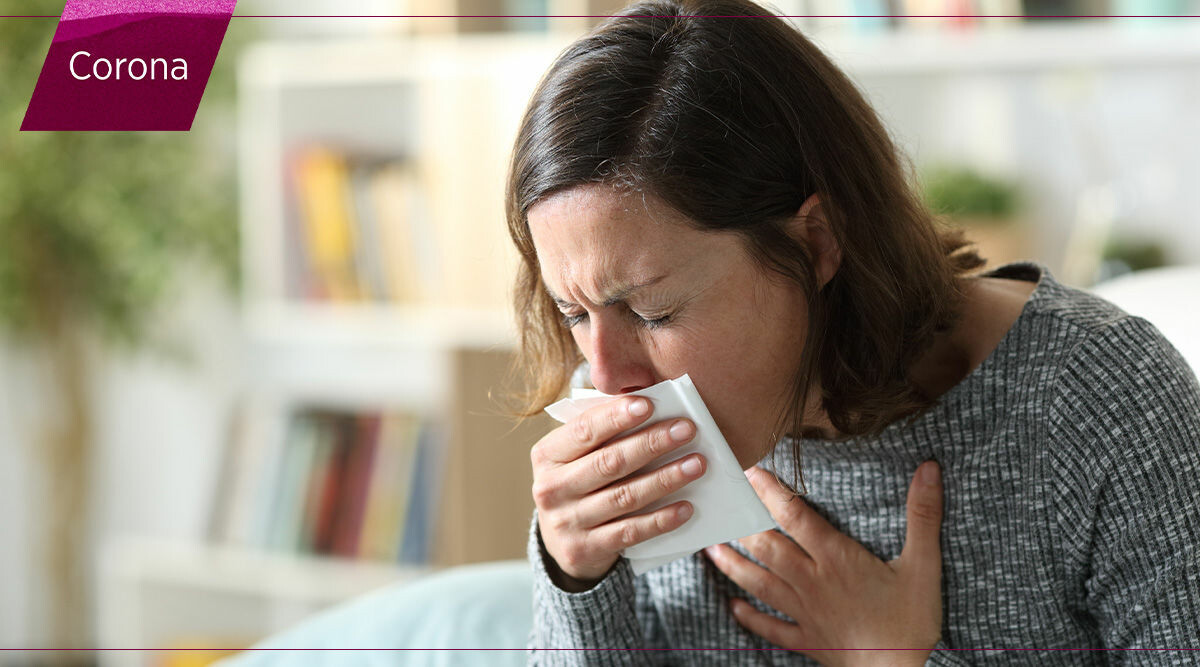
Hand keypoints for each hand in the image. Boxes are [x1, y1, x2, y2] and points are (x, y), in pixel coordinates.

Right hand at [531, 396, 706, 589]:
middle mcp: (550, 488)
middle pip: (609, 462)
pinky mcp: (584, 549)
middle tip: (687, 429)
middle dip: (651, 443)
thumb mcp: (576, 456)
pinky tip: (686, 507)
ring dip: (665, 479)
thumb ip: (602, 432)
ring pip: (624, 496)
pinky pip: (630, 532)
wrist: (559, 540)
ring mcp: (566, 522)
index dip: (615, 416)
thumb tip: (649, 406)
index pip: (583, 430)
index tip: (649, 404)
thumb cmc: (579, 482)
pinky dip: (660, 519)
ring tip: (696, 464)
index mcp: (547, 455)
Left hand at [704, 462, 944, 666]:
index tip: (751, 472)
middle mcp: (813, 582)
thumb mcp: (924, 565)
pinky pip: (772, 628)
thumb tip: (928, 470)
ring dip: (734, 566)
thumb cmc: (912, 622)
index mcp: (837, 560)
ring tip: (712, 549)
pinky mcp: (808, 640)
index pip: (796, 517)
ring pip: (761, 584)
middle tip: (721, 507)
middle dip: (744, 526)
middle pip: (769, 548)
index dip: (772, 493)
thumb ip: (923, 515)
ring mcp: (806, 612)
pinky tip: (733, 607)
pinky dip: (750, 617)